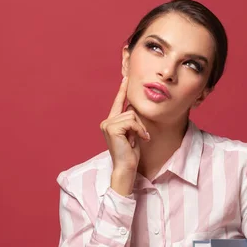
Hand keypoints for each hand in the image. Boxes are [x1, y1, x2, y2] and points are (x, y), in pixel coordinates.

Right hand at [99, 77, 149, 195]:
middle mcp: (106, 122)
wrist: (126, 168)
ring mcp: (107, 124)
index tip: (125, 78)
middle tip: (139, 137)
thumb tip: (133, 108)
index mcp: (110, 122)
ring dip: (139, 128)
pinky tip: (139, 140)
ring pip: (131, 115)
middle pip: (130, 110)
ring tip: (138, 139)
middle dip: (139, 123)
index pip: (118, 103)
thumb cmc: (131, 154)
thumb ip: (131, 121)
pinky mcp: (112, 128)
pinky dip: (139, 130)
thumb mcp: (132, 133)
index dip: (122, 90)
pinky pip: (131, 121)